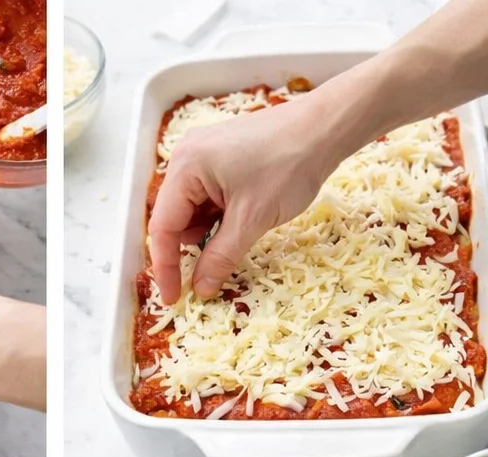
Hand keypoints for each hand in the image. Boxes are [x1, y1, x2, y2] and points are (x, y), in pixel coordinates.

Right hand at [149, 96, 334, 303]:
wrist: (325, 128)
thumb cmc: (289, 165)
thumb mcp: (251, 221)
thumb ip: (220, 258)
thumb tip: (201, 288)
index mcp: (186, 166)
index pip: (162, 228)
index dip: (166, 268)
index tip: (174, 298)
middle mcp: (187, 156)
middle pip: (174, 218)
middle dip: (188, 248)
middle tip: (206, 275)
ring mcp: (203, 153)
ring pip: (192, 210)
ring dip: (207, 233)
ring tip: (237, 236)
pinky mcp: (220, 156)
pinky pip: (207, 197)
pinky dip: (218, 217)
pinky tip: (240, 221)